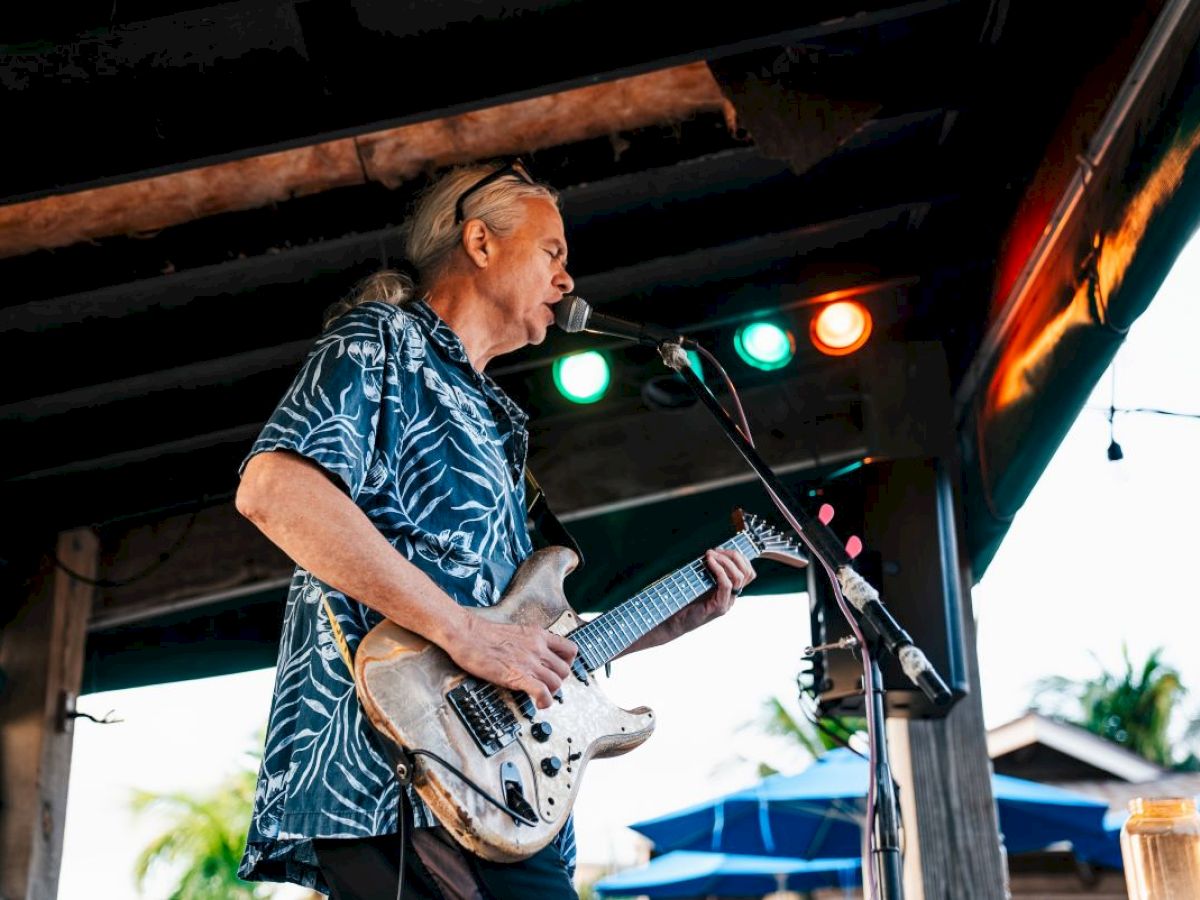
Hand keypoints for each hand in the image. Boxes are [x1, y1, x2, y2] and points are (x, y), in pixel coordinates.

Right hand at [443, 616, 577, 708]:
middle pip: (565, 669)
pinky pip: (542, 692)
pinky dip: (545, 701)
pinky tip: (539, 704)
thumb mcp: (516, 631)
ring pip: (557, 682)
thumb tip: (532, 653)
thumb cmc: (483, 634)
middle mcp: (538, 648)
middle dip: (558, 680)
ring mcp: (529, 662)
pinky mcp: (518, 676)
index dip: (568, 663)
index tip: (558, 669)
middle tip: (547, 684)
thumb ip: (529, 642)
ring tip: (541, 695)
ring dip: (551, 692)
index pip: (569, 649)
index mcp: (538, 635)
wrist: (467, 634)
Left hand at [664, 548, 755, 638]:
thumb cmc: (684, 600)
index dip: (738, 557)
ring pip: (739, 577)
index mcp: (730, 590)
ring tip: (711, 555)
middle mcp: (732, 597)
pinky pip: (726, 585)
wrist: (675, 622)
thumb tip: (711, 552)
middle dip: (734, 556)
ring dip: (726, 561)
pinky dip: (719, 570)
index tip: (720, 549)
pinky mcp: (719, 607)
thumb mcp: (699, 582)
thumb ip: (708, 571)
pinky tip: (709, 563)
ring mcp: (727, 603)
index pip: (747, 572)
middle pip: (747, 572)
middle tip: (716, 551)